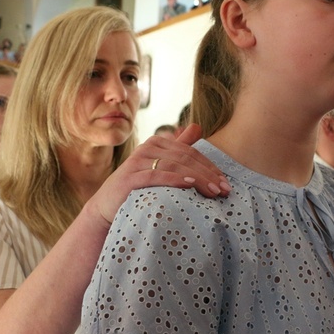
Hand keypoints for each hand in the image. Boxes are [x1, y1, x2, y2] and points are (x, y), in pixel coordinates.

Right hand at [86, 123, 230, 229]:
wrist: (107, 207)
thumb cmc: (138, 188)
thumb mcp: (160, 166)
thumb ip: (179, 147)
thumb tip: (198, 126)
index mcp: (158, 143)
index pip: (191, 153)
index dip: (210, 167)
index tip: (226, 183)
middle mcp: (147, 148)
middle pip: (186, 159)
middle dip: (208, 175)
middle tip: (225, 190)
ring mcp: (137, 162)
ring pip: (175, 167)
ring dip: (198, 179)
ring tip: (214, 192)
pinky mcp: (130, 178)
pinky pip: (157, 176)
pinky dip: (175, 180)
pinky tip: (190, 185)